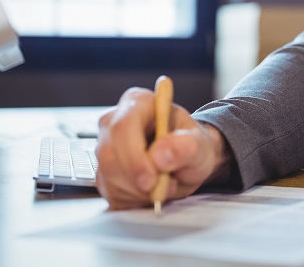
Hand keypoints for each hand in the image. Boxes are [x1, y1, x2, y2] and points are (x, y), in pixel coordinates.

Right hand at [95, 86, 229, 208]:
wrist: (187, 161)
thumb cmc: (191, 145)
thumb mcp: (200, 145)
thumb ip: (186, 146)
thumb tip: (161, 155)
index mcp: (138, 103)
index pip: (123, 127)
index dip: (133, 156)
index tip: (151, 179)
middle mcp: (114, 122)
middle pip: (108, 153)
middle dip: (136, 179)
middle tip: (163, 188)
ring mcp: (105, 147)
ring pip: (107, 176)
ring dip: (138, 191)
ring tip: (164, 184)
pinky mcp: (103, 172)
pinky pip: (110, 192)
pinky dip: (133, 199)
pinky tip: (150, 191)